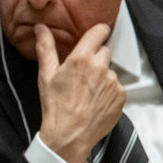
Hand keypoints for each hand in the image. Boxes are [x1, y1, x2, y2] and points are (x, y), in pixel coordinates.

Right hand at [36, 23, 124, 162]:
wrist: (69, 135)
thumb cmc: (55, 106)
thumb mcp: (45, 75)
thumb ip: (45, 48)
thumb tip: (41, 28)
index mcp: (81, 58)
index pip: (99, 32)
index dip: (98, 32)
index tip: (96, 35)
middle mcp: (100, 67)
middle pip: (104, 52)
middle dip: (95, 58)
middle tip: (81, 73)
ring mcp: (113, 81)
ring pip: (109, 70)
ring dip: (101, 76)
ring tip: (86, 92)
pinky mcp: (121, 95)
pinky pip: (116, 87)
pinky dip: (108, 91)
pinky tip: (94, 101)